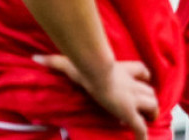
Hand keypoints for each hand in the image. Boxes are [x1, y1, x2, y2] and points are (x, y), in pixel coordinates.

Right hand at [34, 55, 156, 138]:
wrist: (96, 71)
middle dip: (149, 98)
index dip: (142, 76)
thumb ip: (55, 61)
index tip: (142, 80)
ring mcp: (131, 100)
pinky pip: (140, 127)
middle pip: (150, 91)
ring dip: (151, 113)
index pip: (141, 71)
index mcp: (122, 71)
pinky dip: (142, 136)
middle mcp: (131, 85)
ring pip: (152, 105)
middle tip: (146, 108)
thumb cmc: (86, 66)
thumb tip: (36, 58)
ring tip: (149, 120)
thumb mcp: (70, 62)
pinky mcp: (129, 112)